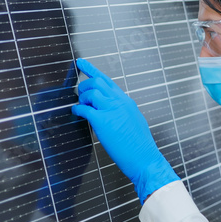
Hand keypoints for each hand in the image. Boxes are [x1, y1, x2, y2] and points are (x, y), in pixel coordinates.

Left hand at [71, 58, 178, 202]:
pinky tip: (76, 113)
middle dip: (84, 86)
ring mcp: (112, 110)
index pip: (108, 81)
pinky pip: (84, 109)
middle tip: (80, 95)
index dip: (92, 69)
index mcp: (127, 102)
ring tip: (81, 107)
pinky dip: (77, 109)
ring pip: (90, 93)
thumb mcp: (133, 122)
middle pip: (97, 82)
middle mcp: (120, 102)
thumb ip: (121, 112)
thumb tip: (108, 111)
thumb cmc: (139, 146)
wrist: (144, 158)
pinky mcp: (103, 121)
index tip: (81, 63)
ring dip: (81, 98)